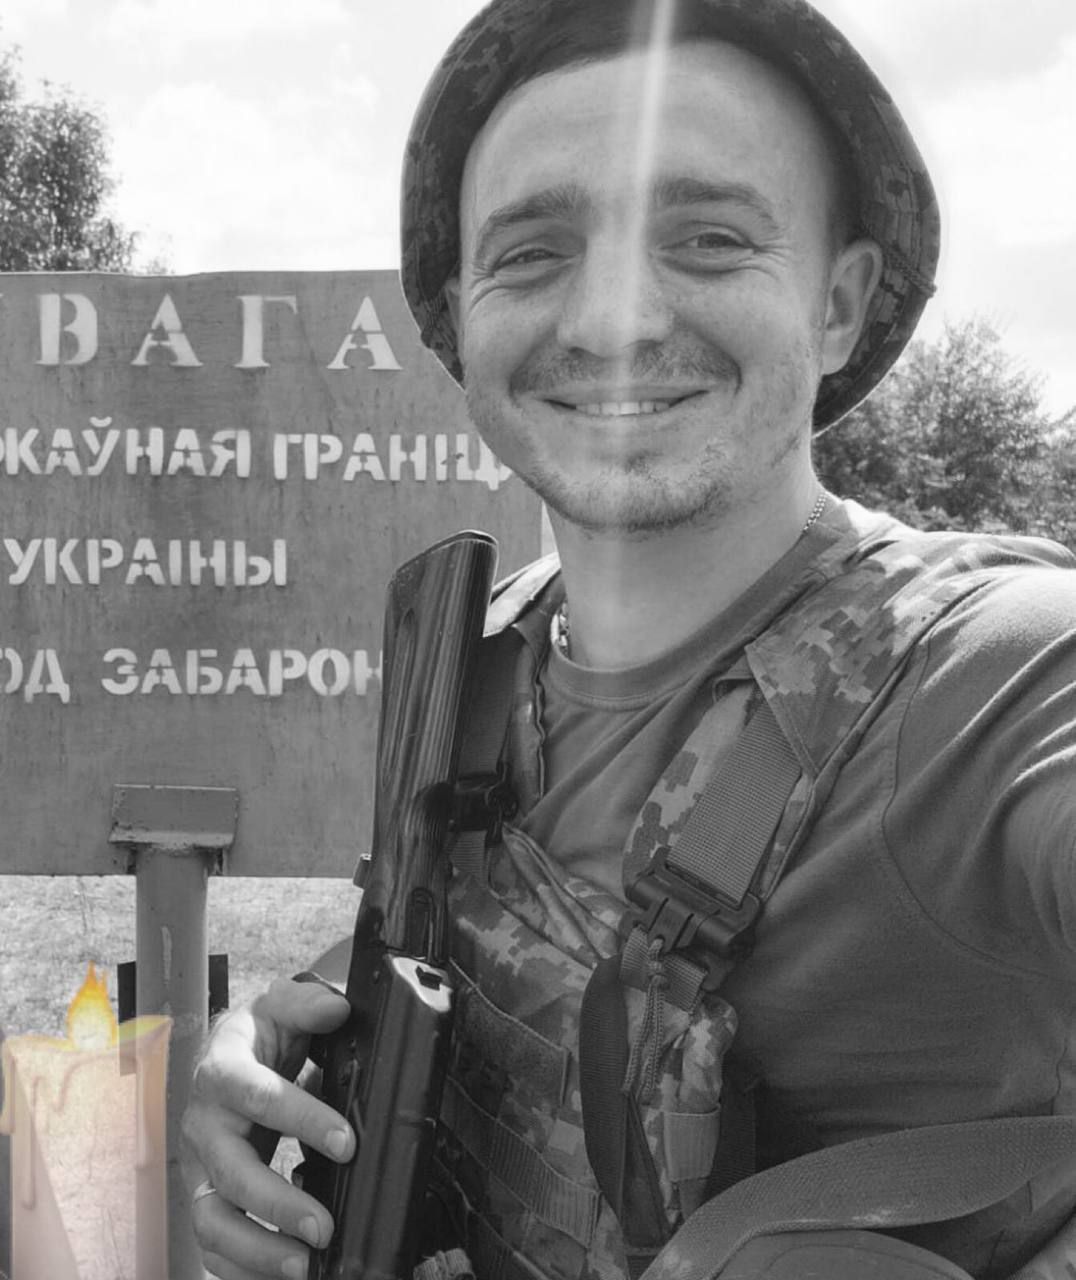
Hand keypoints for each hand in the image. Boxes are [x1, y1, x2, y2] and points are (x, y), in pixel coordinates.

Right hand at [181, 977, 354, 1278]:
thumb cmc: (261, 1033)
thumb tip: (337, 1008)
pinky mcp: (205, 1195)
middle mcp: (203, 1124)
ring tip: (302, 1266)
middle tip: (324, 1227)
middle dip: (277, 1205)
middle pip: (230, 1173)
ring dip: (255, 1250)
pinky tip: (280, 1274)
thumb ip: (308, 1004)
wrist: (233, 1051)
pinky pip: (212, 1244)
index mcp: (222, 1072)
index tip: (348, 1143)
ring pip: (212, 1220)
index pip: (259, 1097)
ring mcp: (199, 1166)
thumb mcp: (281, 1004)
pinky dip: (241, 1269)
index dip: (304, 1120)